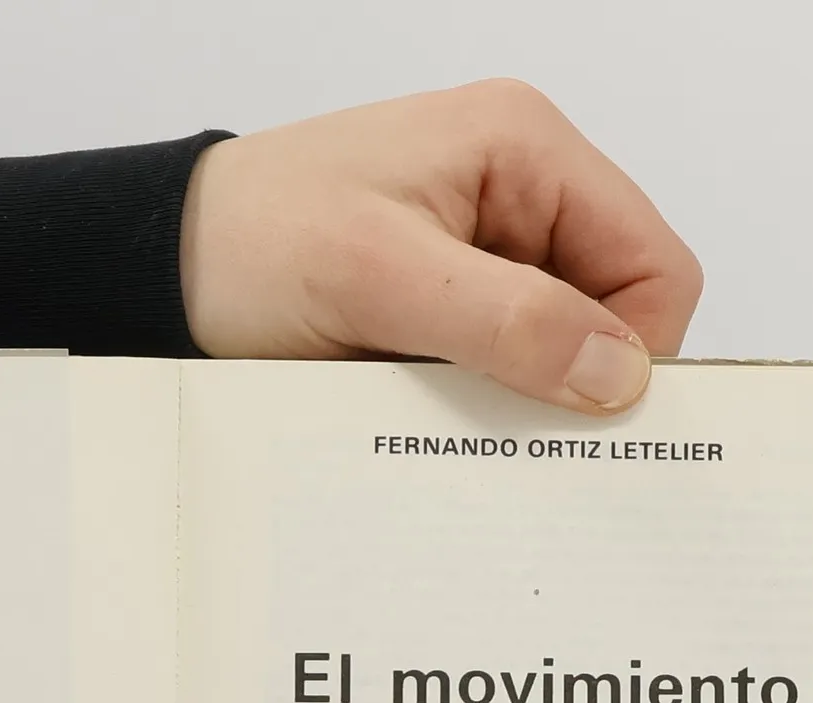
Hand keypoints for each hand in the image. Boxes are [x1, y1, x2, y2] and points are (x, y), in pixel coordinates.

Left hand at [181, 80, 702, 413]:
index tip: (578, 420)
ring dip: (516, 404)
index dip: (632, 350)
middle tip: (508, 442)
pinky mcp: (442, 314)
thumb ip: (504, 320)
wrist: (158, 274)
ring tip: (447, 426)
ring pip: (554, 357)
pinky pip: (497, 376)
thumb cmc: (250, 245)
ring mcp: (479, 260)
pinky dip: (475, 412)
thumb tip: (619, 374)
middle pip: (611, 315)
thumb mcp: (378, 277)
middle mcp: (516, 197)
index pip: (653, 264)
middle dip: (572, 383)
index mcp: (524, 150)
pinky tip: (427, 426)